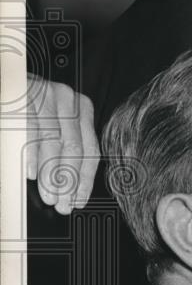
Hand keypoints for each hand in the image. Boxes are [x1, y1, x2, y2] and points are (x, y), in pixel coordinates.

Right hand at [26, 74, 99, 213]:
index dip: (85, 178)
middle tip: (62, 203)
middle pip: (74, 148)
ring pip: (53, 143)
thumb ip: (64, 149)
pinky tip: (31, 174)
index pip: (90, 150)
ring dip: (51, 175)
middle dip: (69, 181)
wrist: (6, 81)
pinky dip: (31, 155)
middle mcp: (67, 100)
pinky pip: (29, 131)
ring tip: (49, 195)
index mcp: (81, 108)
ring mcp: (44, 96)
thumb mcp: (54, 124)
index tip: (79, 199)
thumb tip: (71, 187)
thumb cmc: (30, 108)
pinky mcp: (23, 96)